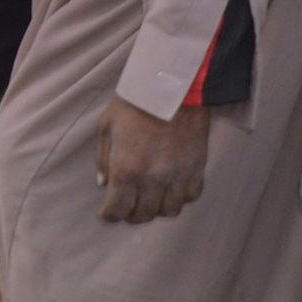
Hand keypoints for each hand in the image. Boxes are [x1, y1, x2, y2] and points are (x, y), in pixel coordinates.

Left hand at [93, 97, 209, 224]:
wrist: (172, 86)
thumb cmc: (134, 103)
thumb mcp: (107, 127)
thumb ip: (103, 159)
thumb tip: (103, 185)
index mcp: (126, 169)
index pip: (117, 210)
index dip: (110, 215)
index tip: (109, 211)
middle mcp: (153, 178)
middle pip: (143, 215)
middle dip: (132, 214)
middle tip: (129, 205)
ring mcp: (177, 175)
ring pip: (169, 210)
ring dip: (158, 208)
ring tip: (152, 198)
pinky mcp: (197, 168)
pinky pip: (191, 196)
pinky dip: (181, 197)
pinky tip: (173, 188)